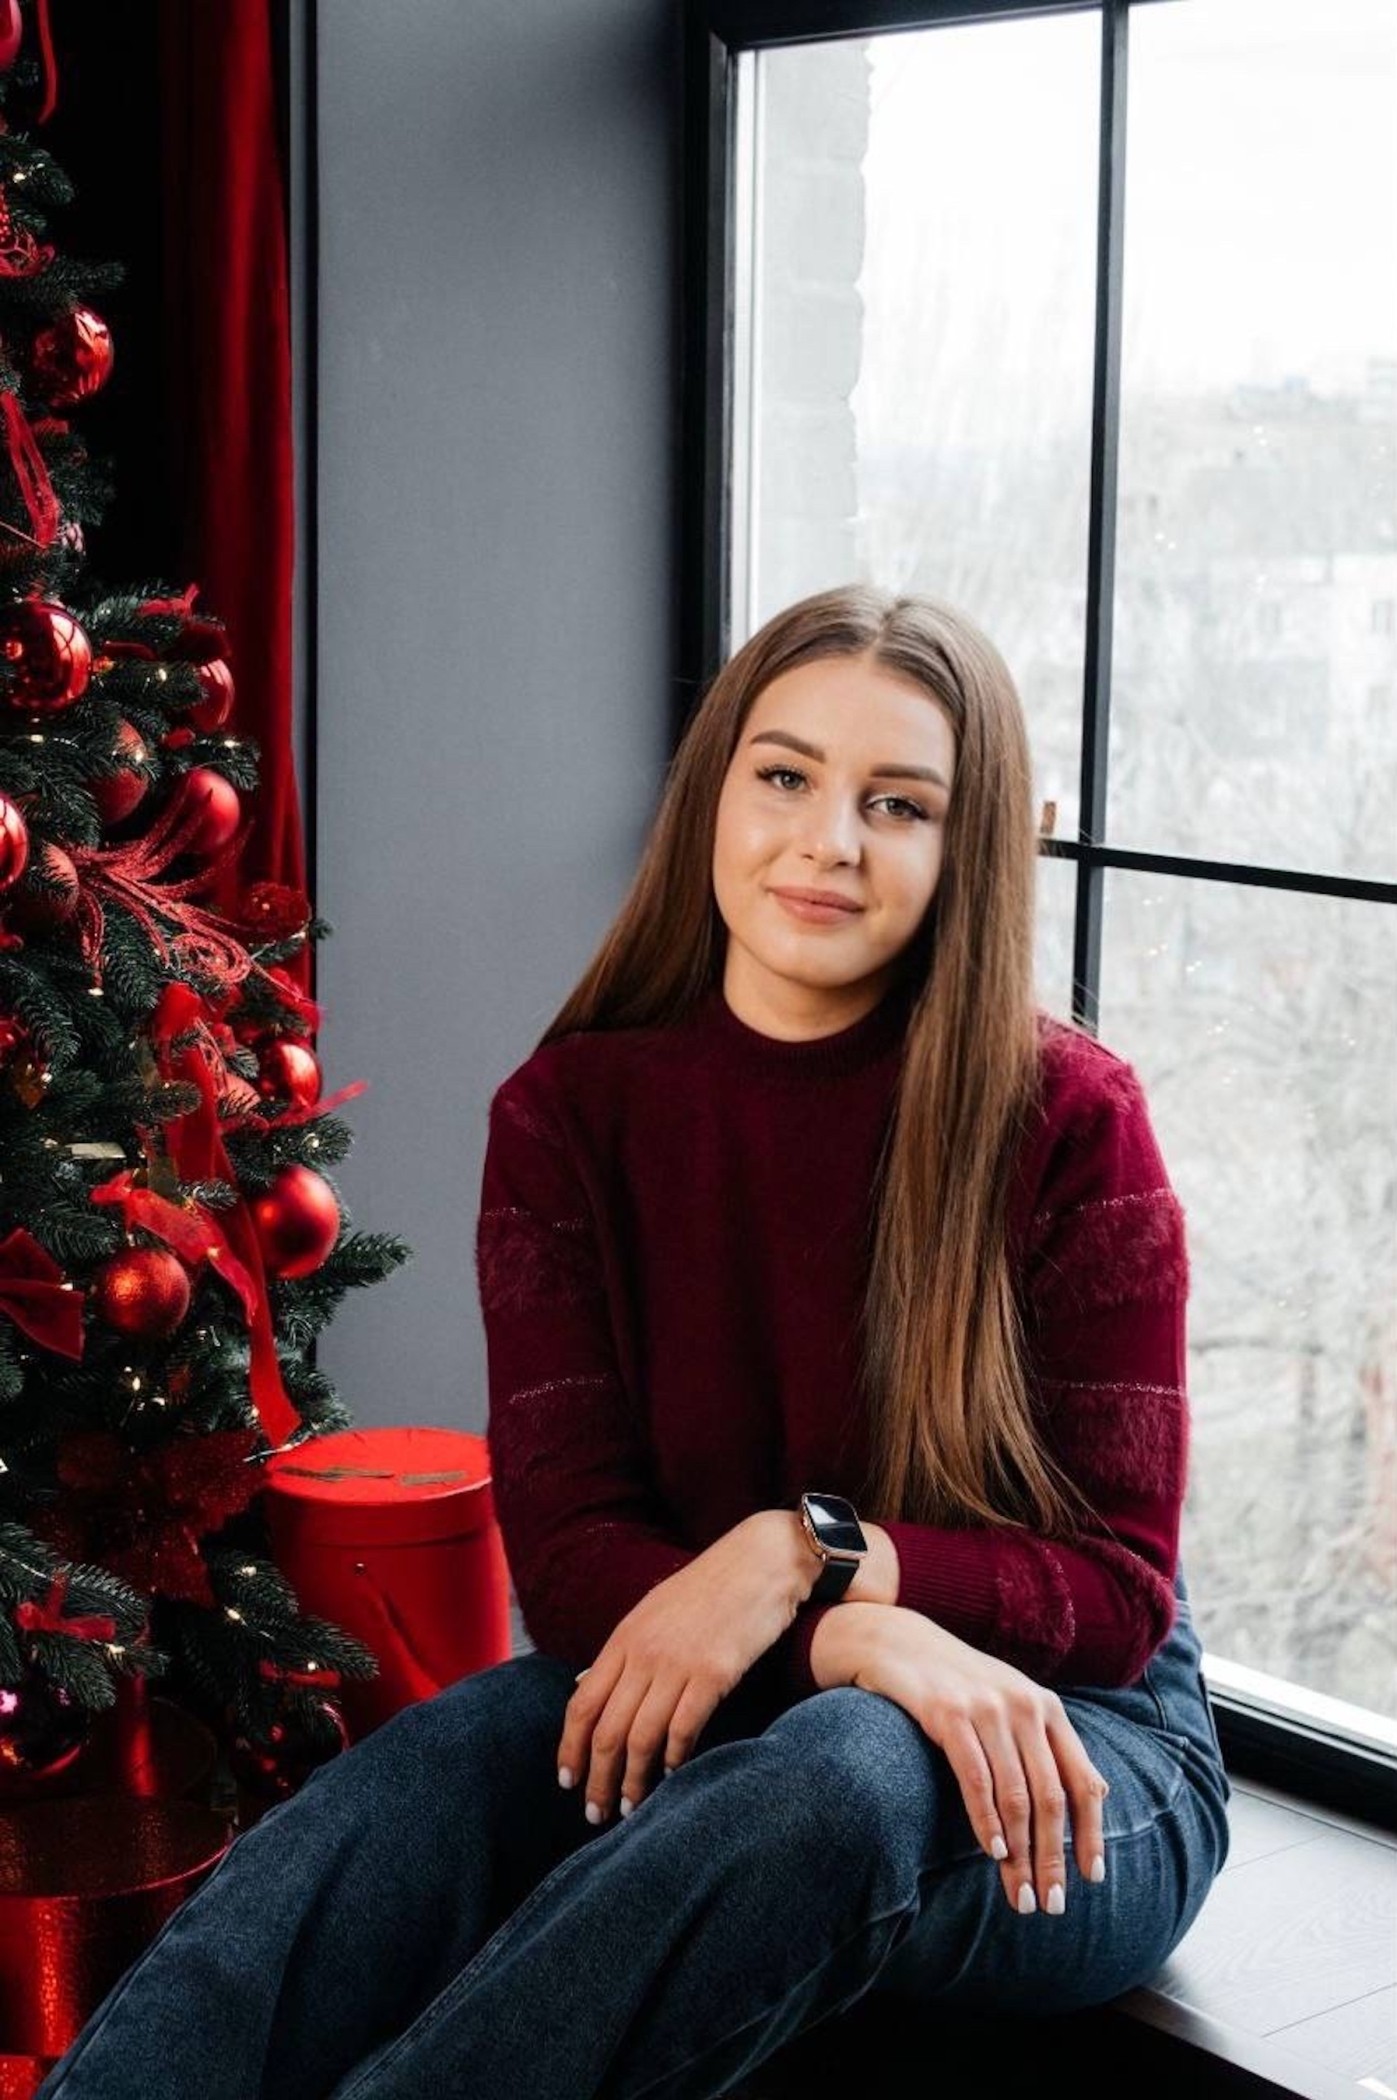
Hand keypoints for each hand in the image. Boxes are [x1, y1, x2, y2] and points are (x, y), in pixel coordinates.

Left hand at [557, 1511, 807, 1826]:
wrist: (761, 1560)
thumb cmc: (711, 1587)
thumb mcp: (655, 1610)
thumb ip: (625, 1651)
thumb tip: (589, 1685)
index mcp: (625, 1637)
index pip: (581, 1704)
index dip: (570, 1748)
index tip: (567, 1780)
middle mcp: (644, 1653)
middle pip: (606, 1730)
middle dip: (596, 1779)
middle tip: (595, 1814)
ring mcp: (678, 1663)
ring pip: (641, 1737)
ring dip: (632, 1781)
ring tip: (631, 1809)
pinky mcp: (714, 1672)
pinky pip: (684, 1729)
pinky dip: (675, 1760)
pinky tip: (674, 1777)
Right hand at [846, 1605, 1109, 1916]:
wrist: (898, 1641)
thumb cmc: (959, 1684)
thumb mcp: (1011, 1704)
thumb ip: (1048, 1744)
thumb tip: (1095, 1796)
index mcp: (1048, 1709)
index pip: (1083, 1781)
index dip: (1091, 1834)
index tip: (1090, 1878)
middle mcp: (1025, 1707)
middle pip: (1051, 1798)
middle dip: (1053, 1858)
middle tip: (1050, 1904)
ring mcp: (987, 1709)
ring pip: (1016, 1796)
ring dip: (1021, 1855)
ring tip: (1019, 1894)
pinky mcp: (948, 1713)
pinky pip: (976, 1779)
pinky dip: (987, 1822)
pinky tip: (992, 1853)